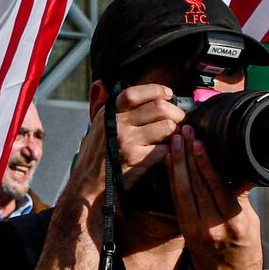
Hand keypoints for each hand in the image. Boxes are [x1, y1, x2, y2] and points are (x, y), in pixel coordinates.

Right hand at [67, 84, 184, 197]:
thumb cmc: (94, 157)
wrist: (88, 187)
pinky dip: (172, 150)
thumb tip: (100, 83)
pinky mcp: (138, 160)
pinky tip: (169, 152)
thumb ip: (99, 104)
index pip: (134, 94)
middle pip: (159, 108)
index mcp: (107, 115)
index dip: (156, 90)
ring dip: (177, 131)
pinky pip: (166, 148)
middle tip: (180, 118)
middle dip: (176, 112)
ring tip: (175, 135)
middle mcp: (117, 125)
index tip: (168, 94)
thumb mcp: (94, 128)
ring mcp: (128, 142)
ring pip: (168, 127)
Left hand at [167, 125, 262, 269]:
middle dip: (186, 155)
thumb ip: (241, 198)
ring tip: (173, 141)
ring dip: (176, 164)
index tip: (198, 141)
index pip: (215, 185)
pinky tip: (169, 164)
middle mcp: (210, 224)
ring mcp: (194, 228)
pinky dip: (172, 180)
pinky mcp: (184, 229)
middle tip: (182, 131)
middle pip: (195, 184)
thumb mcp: (251, 224)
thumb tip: (238, 171)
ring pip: (181, 190)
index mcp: (232, 222)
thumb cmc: (244, 254)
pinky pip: (176, 200)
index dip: (204, 162)